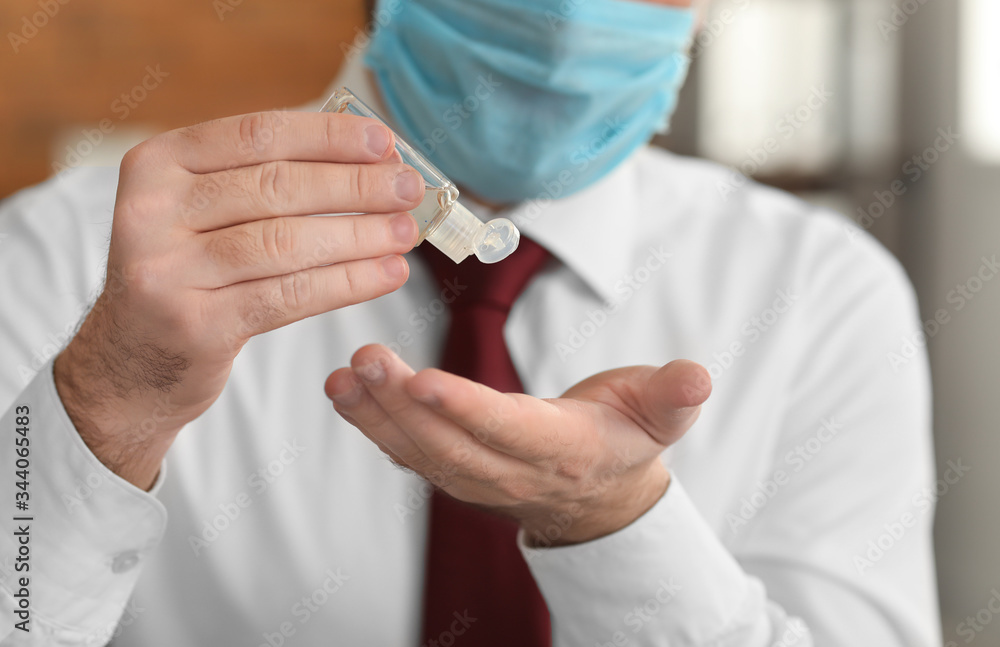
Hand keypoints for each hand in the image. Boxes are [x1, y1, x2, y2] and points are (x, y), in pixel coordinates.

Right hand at [54, 112, 425, 489]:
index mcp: (158, 164)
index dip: (329, 137)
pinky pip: (289, 296)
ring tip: (406, 232)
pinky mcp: (196, 325)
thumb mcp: (203, 215)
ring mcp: (168, 270)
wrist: (132, 366)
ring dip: (359, 235)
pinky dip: (347, 282)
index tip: (385, 142)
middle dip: (355, 185)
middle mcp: (152, 211)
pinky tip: (387, 274)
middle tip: (409, 188)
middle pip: (276, 187)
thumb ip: (264, 181)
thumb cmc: (190, 277)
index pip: (257, 135)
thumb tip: (370, 162)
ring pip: (286, 242)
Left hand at [325, 345, 711, 545]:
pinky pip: (407, 454)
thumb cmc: (624, 438)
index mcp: (562, 451)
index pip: (508, 431)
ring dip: (376, 415)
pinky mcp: (453, 471)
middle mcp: (512, 472)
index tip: (423, 382)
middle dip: (401, 406)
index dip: (466, 411)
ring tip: (344, 374)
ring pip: (419, 453)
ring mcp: (477, 479)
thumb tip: (699, 376)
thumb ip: (673, 397)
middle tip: (364, 359)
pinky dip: (372, 426)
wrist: (597, 495)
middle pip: (450, 445)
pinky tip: (344, 392)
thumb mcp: (660, 415)